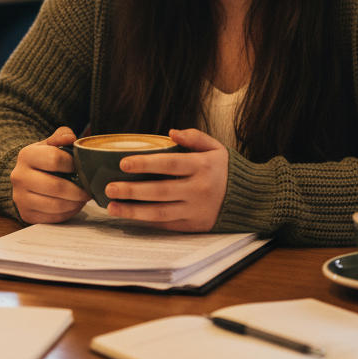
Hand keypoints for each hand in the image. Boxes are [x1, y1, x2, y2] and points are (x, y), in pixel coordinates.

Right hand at [10, 127, 90, 223]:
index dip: (73, 164)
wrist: (25, 177)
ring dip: (75, 203)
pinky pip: (52, 218)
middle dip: (78, 189)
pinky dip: (68, 213)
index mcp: (26, 155)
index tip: (83, 167)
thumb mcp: (50, 144)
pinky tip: (74, 205)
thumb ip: (61, 136)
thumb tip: (71, 138)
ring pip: (55, 205)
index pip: (55, 159)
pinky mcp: (26, 214)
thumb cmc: (43, 159)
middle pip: (56, 187)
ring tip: (84, 198)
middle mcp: (19, 177)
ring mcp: (20, 198)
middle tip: (90, 189)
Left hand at [103, 128, 228, 231]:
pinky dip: (146, 221)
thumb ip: (194, 137)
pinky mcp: (193, 226)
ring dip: (133, 211)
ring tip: (111, 207)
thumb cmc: (224, 170)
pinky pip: (165, 224)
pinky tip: (129, 216)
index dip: (145, 163)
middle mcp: (198, 190)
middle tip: (109, 188)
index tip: (123, 164)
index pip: (169, 164)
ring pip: (159, 213)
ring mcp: (195, 210)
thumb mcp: (216, 147)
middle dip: (132, 190)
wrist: (248, 200)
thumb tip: (171, 132)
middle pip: (159, 191)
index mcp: (202, 166)